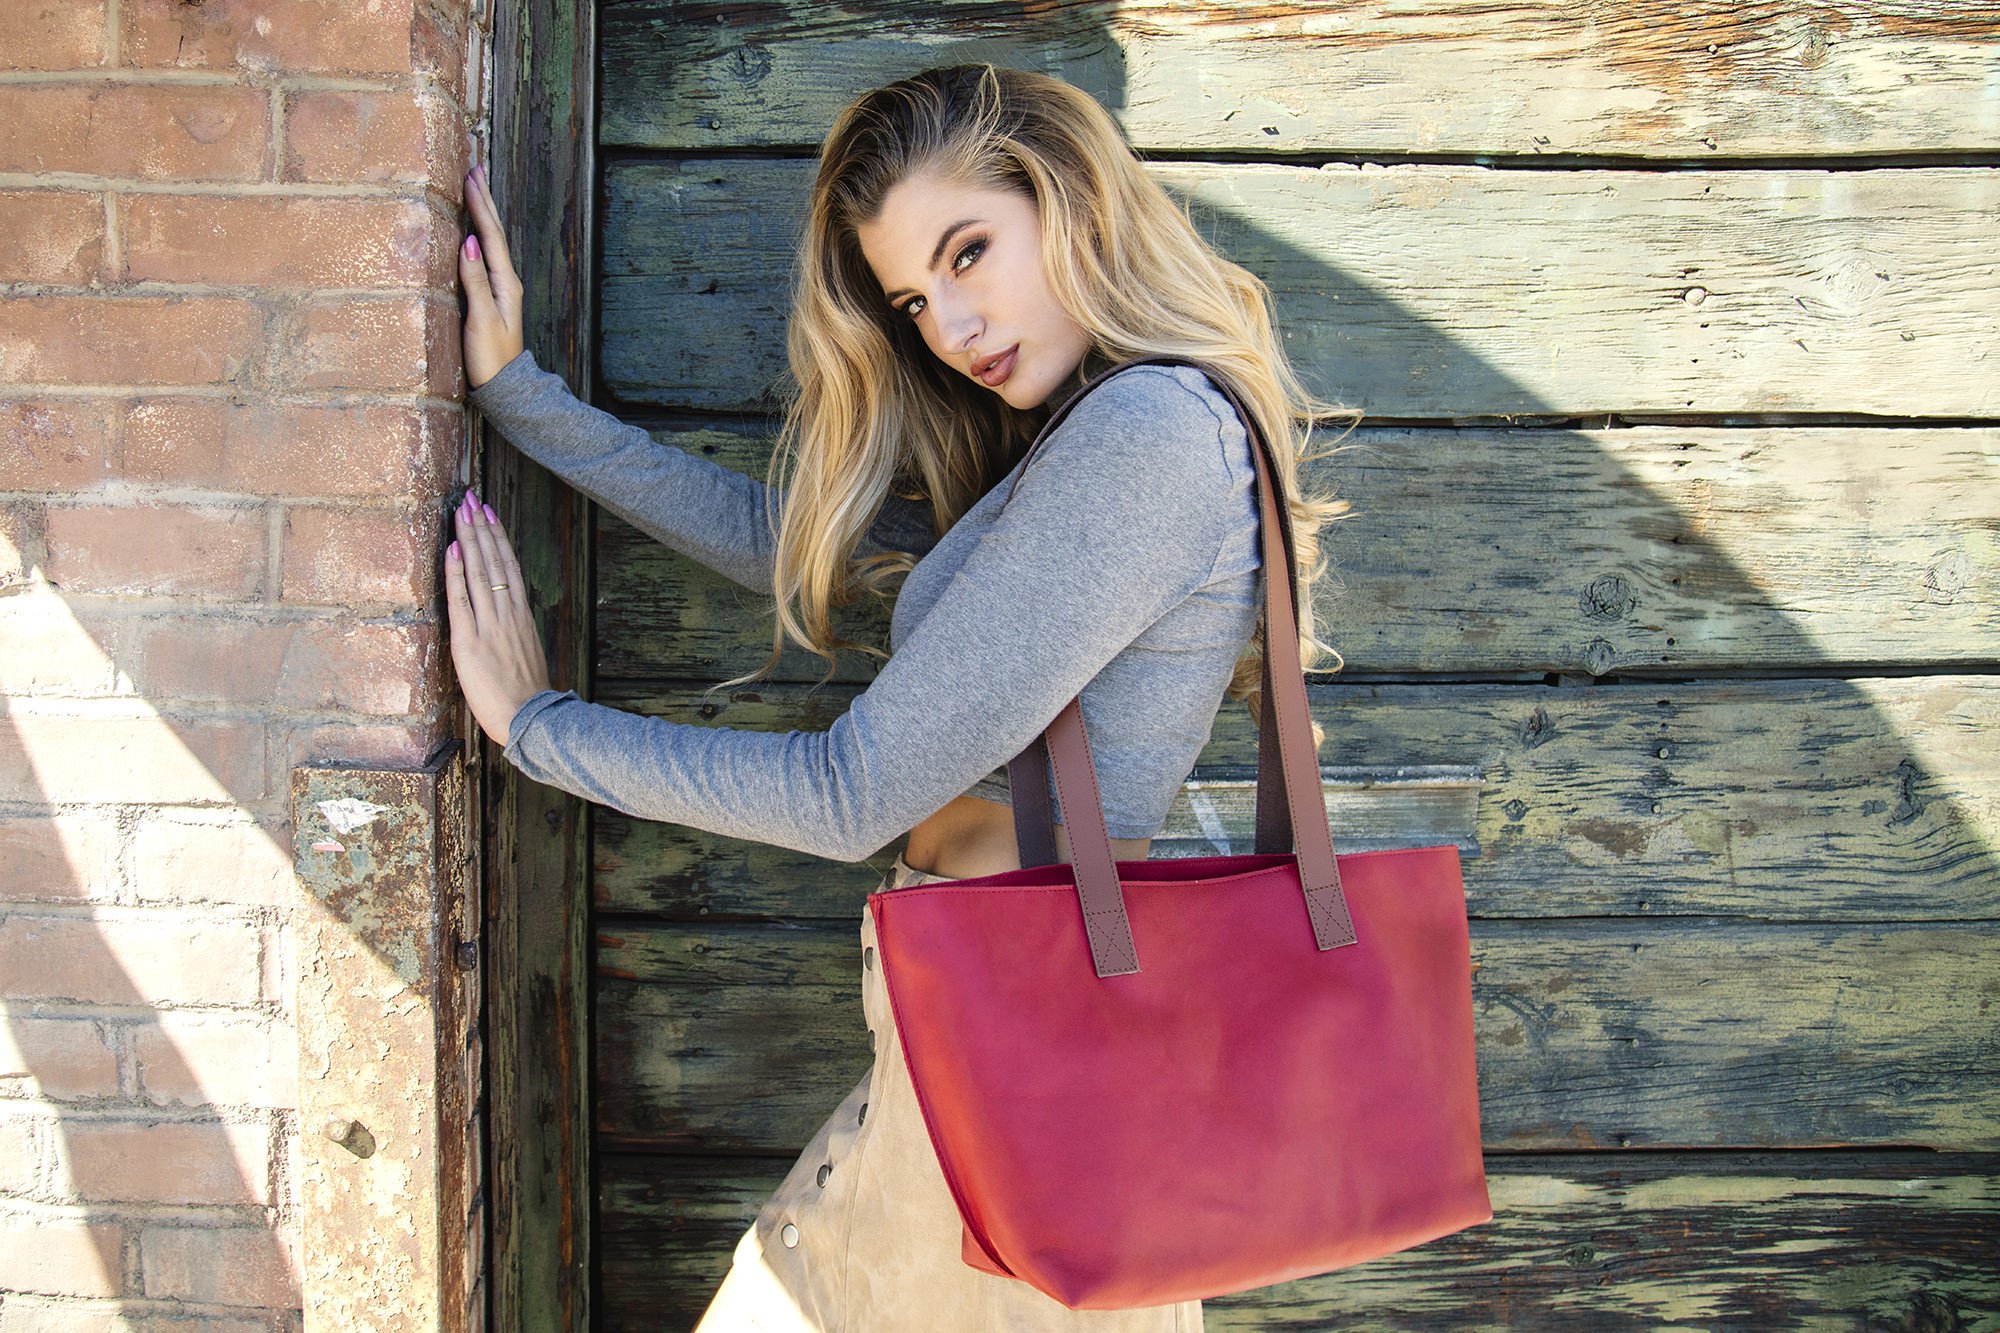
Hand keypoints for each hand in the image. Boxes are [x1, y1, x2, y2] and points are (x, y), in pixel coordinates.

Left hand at [444, 487, 552, 746]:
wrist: (532, 719)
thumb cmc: (529, 695)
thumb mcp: (528, 655)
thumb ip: (516, 632)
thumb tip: (507, 618)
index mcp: (521, 617)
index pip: (509, 567)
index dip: (498, 537)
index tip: (489, 512)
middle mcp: (507, 614)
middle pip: (494, 561)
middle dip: (481, 527)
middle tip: (471, 497)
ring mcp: (489, 626)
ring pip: (480, 572)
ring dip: (469, 538)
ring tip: (461, 510)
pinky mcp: (469, 642)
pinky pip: (462, 600)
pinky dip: (457, 572)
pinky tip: (453, 549)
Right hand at [460, 163, 525, 390]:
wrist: (503, 387)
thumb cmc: (490, 358)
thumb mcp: (480, 318)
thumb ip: (474, 280)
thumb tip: (469, 242)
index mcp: (505, 283)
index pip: (490, 235)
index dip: (480, 205)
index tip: (471, 176)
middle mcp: (505, 281)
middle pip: (494, 232)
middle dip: (484, 200)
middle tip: (476, 169)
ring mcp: (499, 288)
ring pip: (490, 241)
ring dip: (483, 213)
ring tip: (475, 188)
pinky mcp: (490, 297)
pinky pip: (485, 255)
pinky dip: (478, 235)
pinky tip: (473, 230)